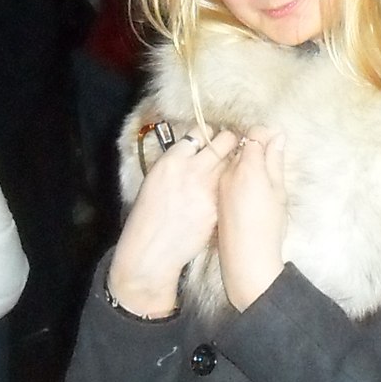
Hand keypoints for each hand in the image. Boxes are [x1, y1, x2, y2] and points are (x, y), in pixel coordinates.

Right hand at [107, 128, 236, 316]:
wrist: (152, 250)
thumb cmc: (148, 216)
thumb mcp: (154, 179)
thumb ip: (176, 162)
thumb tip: (194, 151)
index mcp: (172, 160)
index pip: (200, 131)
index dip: (207, 134)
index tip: (209, 138)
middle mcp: (192, 170)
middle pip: (224, 141)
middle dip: (228, 142)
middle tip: (228, 147)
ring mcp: (208, 189)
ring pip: (232, 163)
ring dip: (232, 163)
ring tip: (227, 169)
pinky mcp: (217, 208)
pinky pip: (229, 188)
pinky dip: (230, 187)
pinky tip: (225, 193)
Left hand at [217, 130, 290, 309]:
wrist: (245, 260)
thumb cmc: (268, 227)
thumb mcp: (278, 192)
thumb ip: (275, 162)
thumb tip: (277, 137)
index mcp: (248, 167)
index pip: (254, 135)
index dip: (265, 135)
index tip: (274, 141)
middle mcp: (228, 171)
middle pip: (237, 144)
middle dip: (251, 144)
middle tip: (266, 157)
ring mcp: (217, 183)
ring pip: (226, 158)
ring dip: (238, 158)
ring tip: (254, 174)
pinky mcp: (212, 195)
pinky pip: (219, 173)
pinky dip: (228, 172)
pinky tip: (240, 188)